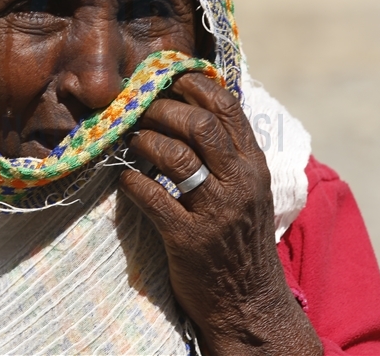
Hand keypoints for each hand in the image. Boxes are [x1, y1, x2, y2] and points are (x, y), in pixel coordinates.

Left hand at [119, 73, 320, 355]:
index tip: (167, 77)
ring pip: (175, 155)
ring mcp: (216, 211)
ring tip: (131, 139)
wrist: (249, 303)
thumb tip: (193, 107)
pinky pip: (152, 197)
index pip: (228, 106)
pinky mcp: (189, 239)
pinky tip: (125, 178)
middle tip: (139, 108)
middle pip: (199, 124)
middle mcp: (239, 182)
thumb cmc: (241, 239)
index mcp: (254, 165)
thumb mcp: (249, 190)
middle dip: (162, 109)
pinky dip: (132, 182)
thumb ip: (229, 153)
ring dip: (145, 140)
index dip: (193, 84)